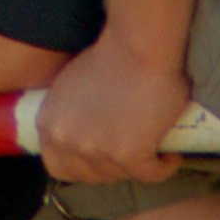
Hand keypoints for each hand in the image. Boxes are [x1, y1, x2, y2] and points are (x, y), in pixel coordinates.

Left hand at [34, 35, 192, 186]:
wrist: (140, 43)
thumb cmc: (112, 55)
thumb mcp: (69, 86)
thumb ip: (68, 115)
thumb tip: (79, 136)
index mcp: (49, 124)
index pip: (57, 166)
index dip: (80, 165)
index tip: (100, 156)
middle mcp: (67, 142)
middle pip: (90, 176)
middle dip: (110, 168)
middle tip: (130, 154)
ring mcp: (98, 151)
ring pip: (122, 176)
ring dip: (138, 165)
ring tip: (152, 148)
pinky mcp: (131, 156)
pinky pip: (152, 174)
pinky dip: (164, 166)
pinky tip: (170, 155)